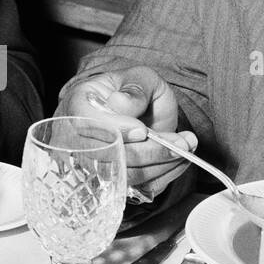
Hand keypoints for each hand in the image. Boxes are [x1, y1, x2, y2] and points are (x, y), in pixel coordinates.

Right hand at [56, 65, 195, 199]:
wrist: (140, 109)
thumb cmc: (135, 90)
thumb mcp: (140, 76)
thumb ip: (134, 88)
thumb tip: (119, 104)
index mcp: (77, 105)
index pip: (85, 124)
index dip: (115, 131)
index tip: (143, 129)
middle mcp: (78, 137)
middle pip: (107, 156)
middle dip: (150, 151)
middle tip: (182, 142)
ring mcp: (94, 162)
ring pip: (123, 175)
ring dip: (161, 165)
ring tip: (185, 148)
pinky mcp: (115, 180)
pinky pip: (137, 187)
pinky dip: (162, 176)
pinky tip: (177, 160)